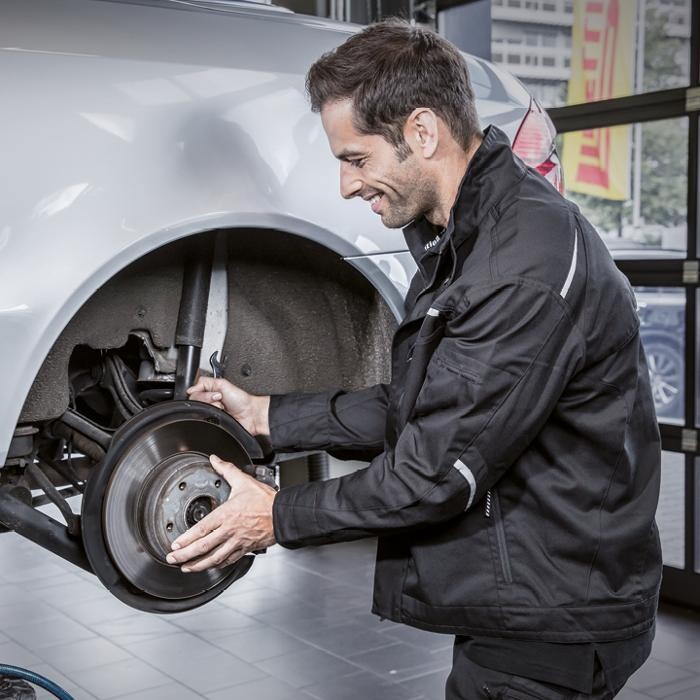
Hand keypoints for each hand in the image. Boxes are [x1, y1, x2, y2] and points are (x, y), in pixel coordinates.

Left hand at [165, 454, 276, 571]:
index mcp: (226, 514)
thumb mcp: (244, 481)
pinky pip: (229, 560)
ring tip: (186, 567)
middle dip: (184, 555)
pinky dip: (217, 565)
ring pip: (214, 558)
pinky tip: (210, 565)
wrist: (283, 514)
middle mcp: (230, 530)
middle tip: (172, 558)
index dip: (186, 539)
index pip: (201, 529)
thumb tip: (215, 459)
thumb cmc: (265, 500)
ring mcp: (237, 542)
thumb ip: (227, 470)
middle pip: (203, 547)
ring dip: (198, 565)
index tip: (175, 544)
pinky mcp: (245, 548)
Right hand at [186, 377, 269, 435]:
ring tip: (222, 408)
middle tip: (220, 399)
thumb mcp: (222, 383)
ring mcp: (209, 415)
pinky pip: (204, 423)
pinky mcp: (212, 425)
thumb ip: (204, 382)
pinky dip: (211, 418)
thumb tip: (190, 389)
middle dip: (208, 400)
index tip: (215, 393)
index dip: (203, 393)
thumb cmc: (241, 400)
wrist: (250, 414)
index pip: (194, 393)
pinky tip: (221, 415)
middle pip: (195, 402)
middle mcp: (208, 404)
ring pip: (198, 413)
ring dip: (212, 409)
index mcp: (209, 393)